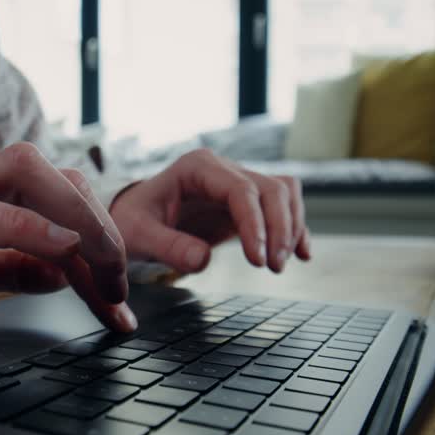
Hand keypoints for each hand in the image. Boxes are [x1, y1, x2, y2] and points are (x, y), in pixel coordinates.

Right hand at [0, 143, 135, 331]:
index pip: (60, 199)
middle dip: (102, 227)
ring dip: (77, 216)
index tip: (120, 301)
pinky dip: (27, 225)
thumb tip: (63, 271)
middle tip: (120, 289)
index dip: (101, 245)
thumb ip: (13, 267)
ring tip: (104, 266)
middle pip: (57, 174)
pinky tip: (60, 247)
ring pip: (28, 172)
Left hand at [109, 149, 310, 273]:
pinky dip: (295, 228)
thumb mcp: (138, 235)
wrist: (132, 217)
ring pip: (283, 193)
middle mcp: (222, 169)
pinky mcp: (245, 203)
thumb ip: (168, 246)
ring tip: (281, 264)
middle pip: (271, 189)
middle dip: (279, 228)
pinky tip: (302, 254)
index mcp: (197, 167)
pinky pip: (281, 206)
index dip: (256, 224)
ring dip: (291, 227)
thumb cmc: (132, 221)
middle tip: (274, 266)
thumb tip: (203, 259)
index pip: (240, 190)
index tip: (258, 261)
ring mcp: (236, 183)